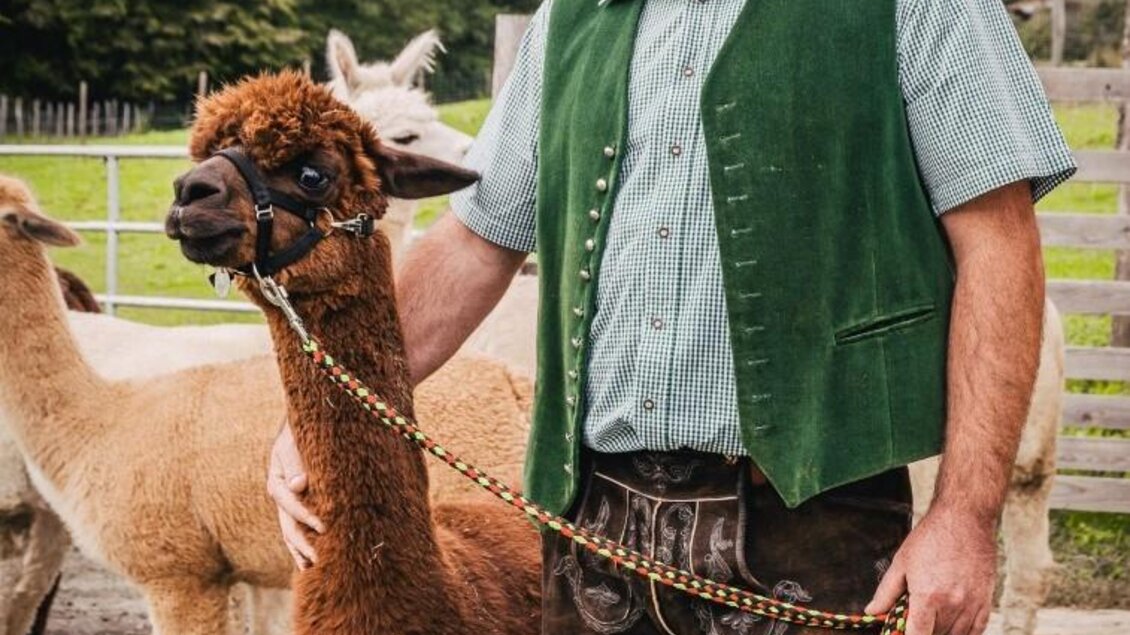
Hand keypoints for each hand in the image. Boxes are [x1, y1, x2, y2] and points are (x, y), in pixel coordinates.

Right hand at [267, 421, 323, 568]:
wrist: (301, 427)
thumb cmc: (300, 432)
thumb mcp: (293, 443)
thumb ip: (296, 462)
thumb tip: (299, 485)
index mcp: (278, 482)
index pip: (292, 504)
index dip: (307, 517)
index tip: (324, 528)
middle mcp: (280, 496)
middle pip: (288, 526)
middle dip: (303, 544)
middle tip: (319, 560)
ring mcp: (287, 503)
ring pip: (290, 532)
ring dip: (300, 550)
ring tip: (311, 568)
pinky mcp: (296, 505)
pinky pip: (297, 528)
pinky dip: (301, 545)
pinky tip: (308, 561)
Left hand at [866, 504, 995, 634]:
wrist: (965, 519)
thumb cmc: (930, 538)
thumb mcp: (901, 562)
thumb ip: (886, 592)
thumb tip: (872, 611)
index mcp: (928, 597)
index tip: (903, 634)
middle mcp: (952, 605)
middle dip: (923, 631)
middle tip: (914, 620)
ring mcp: (972, 605)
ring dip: (942, 632)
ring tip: (931, 620)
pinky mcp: (986, 601)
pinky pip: (977, 631)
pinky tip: (952, 630)